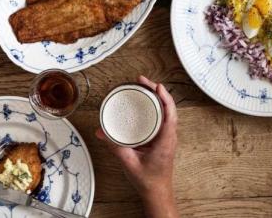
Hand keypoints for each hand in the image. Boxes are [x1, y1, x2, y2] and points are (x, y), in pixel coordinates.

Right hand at [96, 76, 178, 217]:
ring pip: (167, 111)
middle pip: (168, 107)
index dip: (165, 98)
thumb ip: (114, 147)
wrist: (157, 191)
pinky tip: (146, 101)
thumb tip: (101, 131)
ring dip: (157, 97)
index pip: (170, 114)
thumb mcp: (129, 162)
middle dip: (157, 91)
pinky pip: (163, 117)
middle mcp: (169, 136)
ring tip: (144, 85)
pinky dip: (156, 106)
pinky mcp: (163, 138)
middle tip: (142, 80)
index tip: (156, 86)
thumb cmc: (147, 179)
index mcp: (165, 140)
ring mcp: (168, 136)